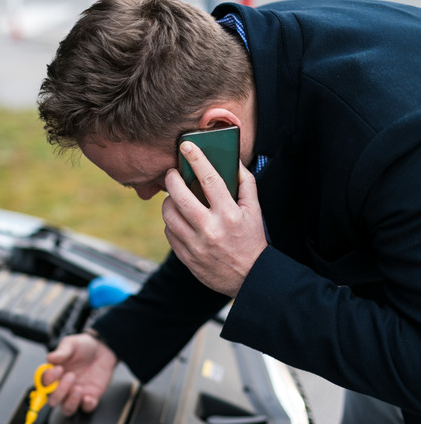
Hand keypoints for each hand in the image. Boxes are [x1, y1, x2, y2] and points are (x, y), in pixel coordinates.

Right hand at [42, 333, 117, 415]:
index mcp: (54, 374)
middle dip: (59, 391)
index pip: (43, 384)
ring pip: (66, 409)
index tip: (58, 369)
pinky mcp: (90, 397)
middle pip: (52, 400)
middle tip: (70, 376)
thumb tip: (50, 358)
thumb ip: (61, 351)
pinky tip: (88, 396)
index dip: (48, 380)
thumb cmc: (83, 346)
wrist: (102, 349)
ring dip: (70, 402)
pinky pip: (86, 409)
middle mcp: (62, 386)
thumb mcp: (71, 344)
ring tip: (78, 389)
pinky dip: (86, 405)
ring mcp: (75, 394)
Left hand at [162, 141, 266, 297]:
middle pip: (180, 197)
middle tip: (171, 173)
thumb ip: (245, 183)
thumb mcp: (254, 211)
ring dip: (168, 201)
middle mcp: (211, 229)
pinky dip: (171, 222)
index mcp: (229, 214)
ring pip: (169, 215)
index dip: (197, 159)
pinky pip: (169, 232)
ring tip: (174, 196)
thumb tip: (232, 160)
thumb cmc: (251, 239)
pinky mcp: (186, 257)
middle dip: (172, 179)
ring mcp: (196, 245)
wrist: (250, 277)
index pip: (209, 179)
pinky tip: (179, 218)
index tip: (186, 146)